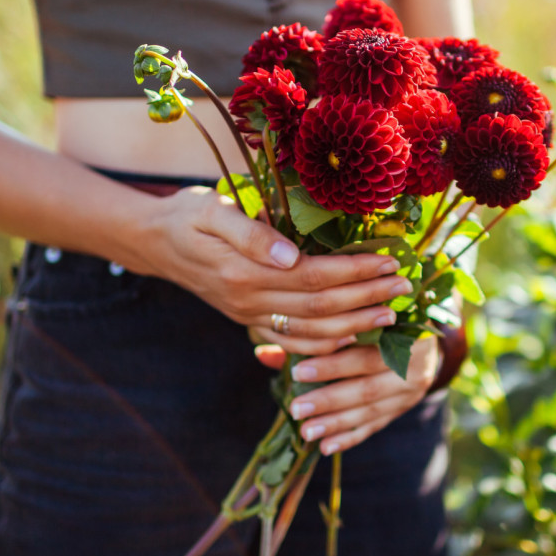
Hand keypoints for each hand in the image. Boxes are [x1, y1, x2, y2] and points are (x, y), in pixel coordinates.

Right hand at [119, 188, 410, 344]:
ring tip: (390, 314)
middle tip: (403, 287)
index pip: (314, 276)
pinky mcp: (248, 322)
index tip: (389, 261)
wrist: (153, 242)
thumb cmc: (187, 216)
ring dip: (354, 325)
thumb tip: (290, 254)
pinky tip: (351, 336)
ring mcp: (248, 317)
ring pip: (311, 331)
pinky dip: (325, 345)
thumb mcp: (212, 211)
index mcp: (244, 272)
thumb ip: (250, 233)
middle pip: (320, 306)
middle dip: (366, 298)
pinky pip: (291, 343)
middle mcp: (248, 301)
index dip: (355, 271)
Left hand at [255, 335, 440, 455]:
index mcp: (398, 332)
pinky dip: (350, 437)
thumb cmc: (373, 322)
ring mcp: (410, 389)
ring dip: (336, 423)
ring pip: (370, 410)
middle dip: (328, 400)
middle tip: (296, 409)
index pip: (363, 351)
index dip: (331, 364)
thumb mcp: (350, 322)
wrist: (420, 337)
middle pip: (367, 387)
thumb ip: (310, 338)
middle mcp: (412, 362)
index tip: (298, 372)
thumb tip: (262, 352)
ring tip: (306, 432)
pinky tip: (326, 447)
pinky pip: (375, 426)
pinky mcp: (403, 407)